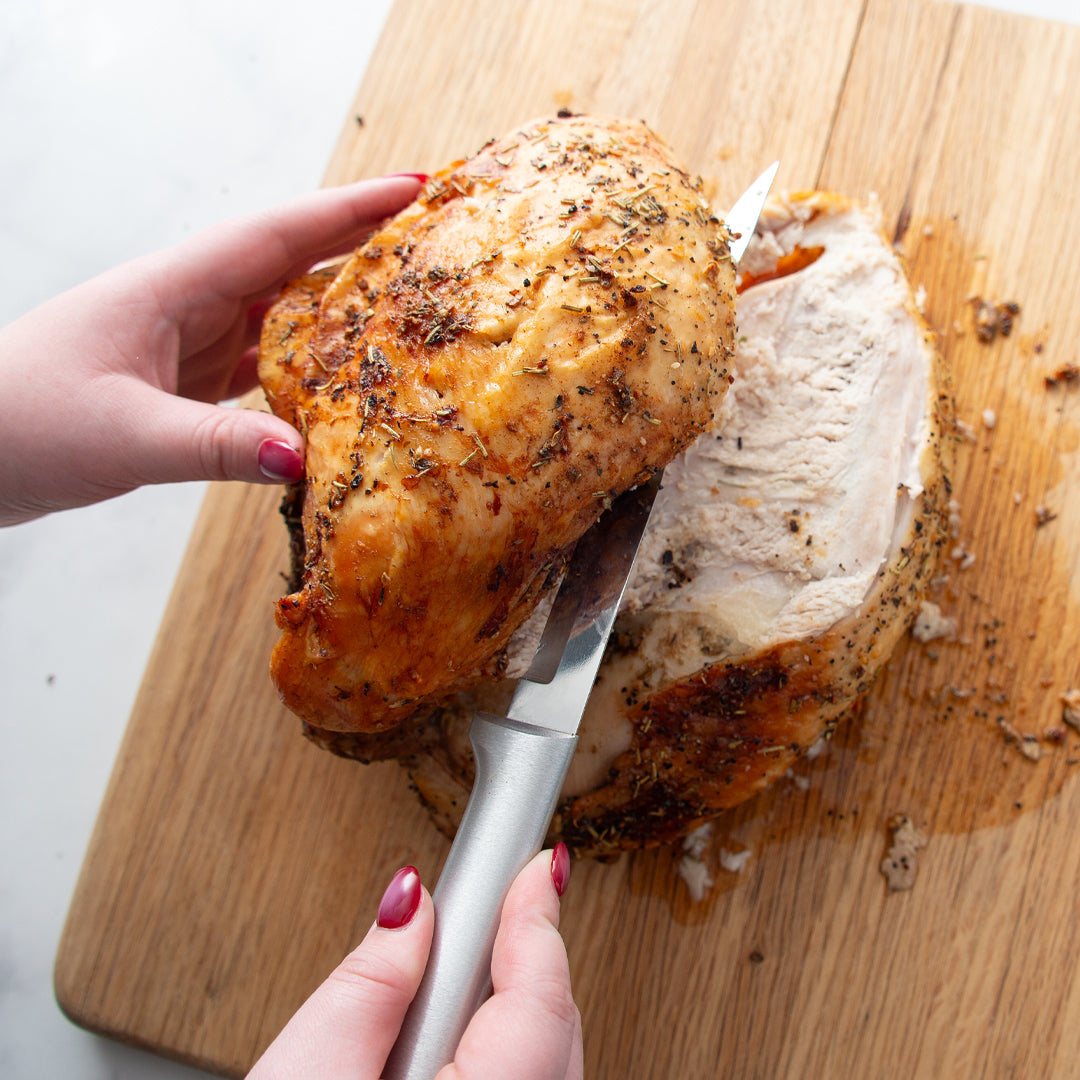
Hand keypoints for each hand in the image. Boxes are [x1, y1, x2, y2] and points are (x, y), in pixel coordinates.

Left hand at [0, 174, 425, 525]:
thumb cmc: (20, 426)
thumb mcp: (124, 435)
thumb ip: (215, 447)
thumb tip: (305, 458)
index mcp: (171, 287)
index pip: (277, 235)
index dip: (350, 211)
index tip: (416, 187)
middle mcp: (187, 304)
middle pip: (291, 262)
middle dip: (362, 244)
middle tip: (435, 238)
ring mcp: (187, 343)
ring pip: (282, 314)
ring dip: (342, 308)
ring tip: (409, 306)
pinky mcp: (184, 383)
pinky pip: (264, 364)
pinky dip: (309, 368)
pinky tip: (344, 381)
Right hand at [247, 846, 582, 1079]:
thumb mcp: (304, 1074)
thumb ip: (370, 982)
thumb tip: (413, 908)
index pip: (537, 998)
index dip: (536, 917)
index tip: (543, 869)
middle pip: (554, 1032)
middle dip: (527, 963)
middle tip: (499, 910)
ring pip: (554, 1071)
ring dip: (523, 1017)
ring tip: (466, 986)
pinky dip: (517, 1062)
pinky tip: (465, 1052)